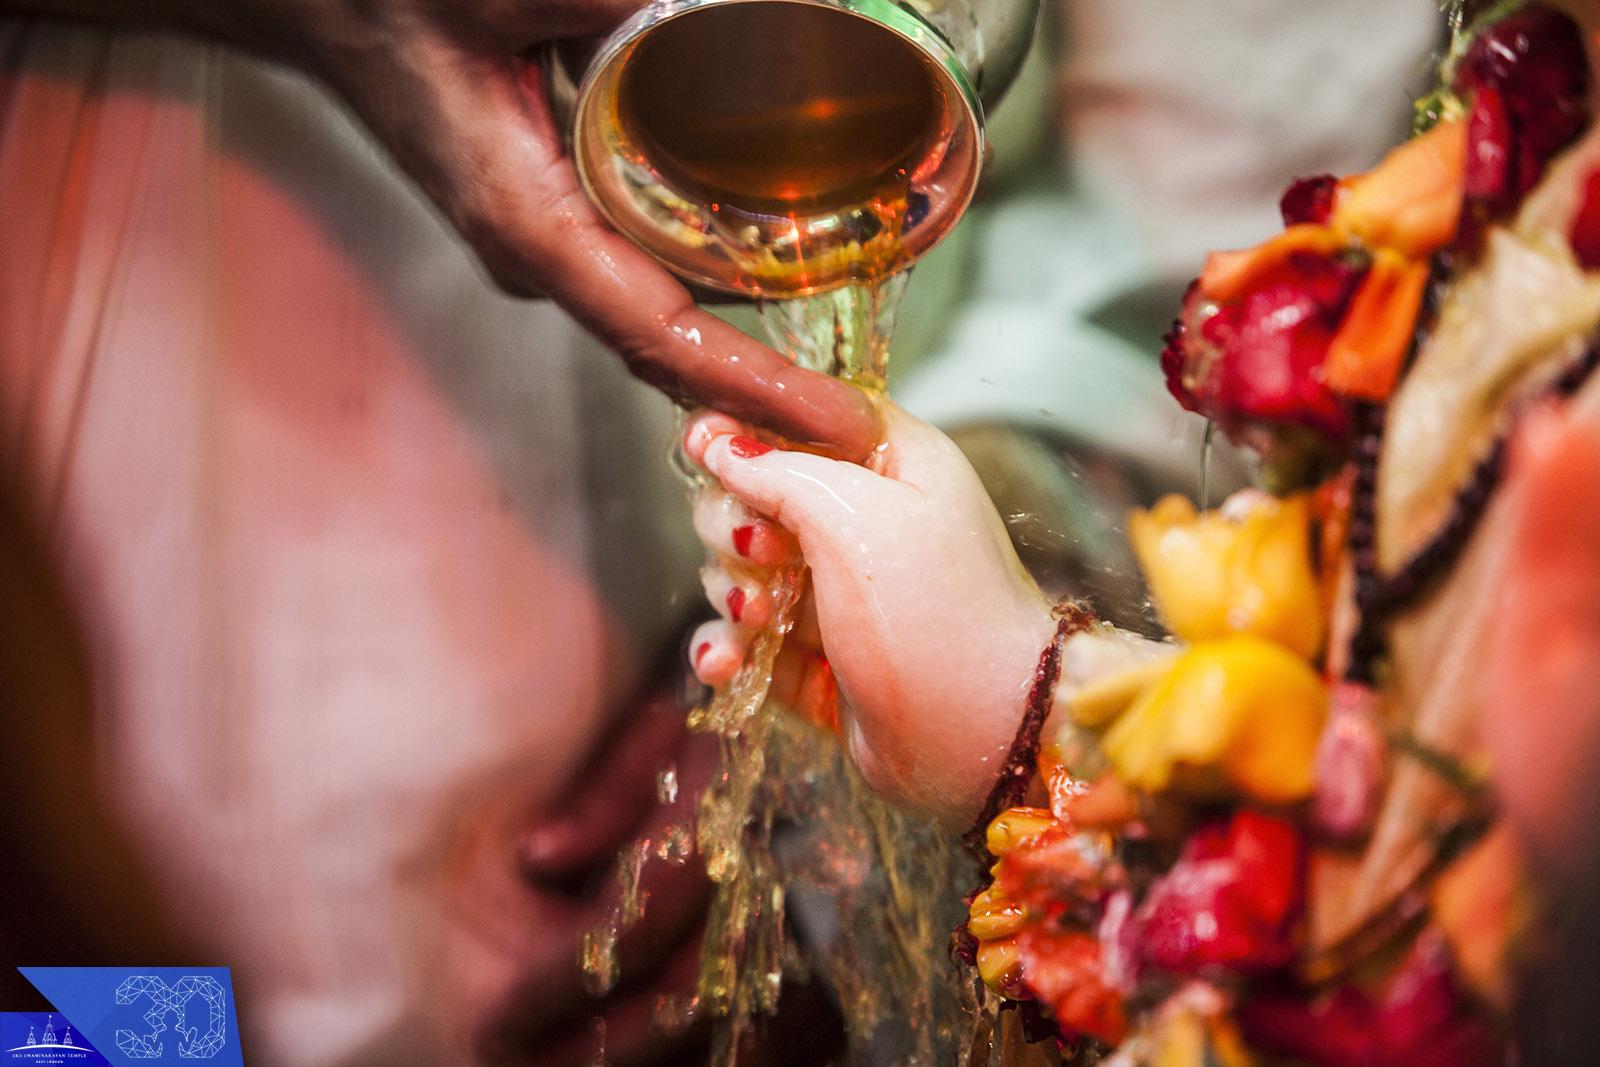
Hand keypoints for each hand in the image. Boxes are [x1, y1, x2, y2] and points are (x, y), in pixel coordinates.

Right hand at [1, 0, 882, 458]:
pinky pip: (652, 273)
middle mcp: (544, 256)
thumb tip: (764, 7)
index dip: (757, 387)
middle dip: (771, 390)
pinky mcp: (556, 219)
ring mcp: (549, 245)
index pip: (662, 335)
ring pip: (668, 317)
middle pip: (676, 350)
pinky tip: (786, 260)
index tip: (837, 422)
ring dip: (753, 346)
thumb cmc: (386, 3)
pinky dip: (722, 284)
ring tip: (843, 360)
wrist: (319, 7)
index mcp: (531, 225)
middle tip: (867, 413)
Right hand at [682, 404, 1058, 823]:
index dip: (746, 429)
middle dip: (735, 527)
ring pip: (739, 568)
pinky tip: (726, 665)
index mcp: (892, 465)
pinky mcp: (815, 656)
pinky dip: (727, 648)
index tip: (704, 448)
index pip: (801, 419)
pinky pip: (746, 637)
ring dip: (731, 593)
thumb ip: (779, 469)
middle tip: (762, 557)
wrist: (983, 738)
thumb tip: (716, 441)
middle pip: (753, 494)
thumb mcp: (859, 516)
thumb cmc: (938, 614)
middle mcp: (864, 521)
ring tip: (758, 621)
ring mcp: (836, 592)